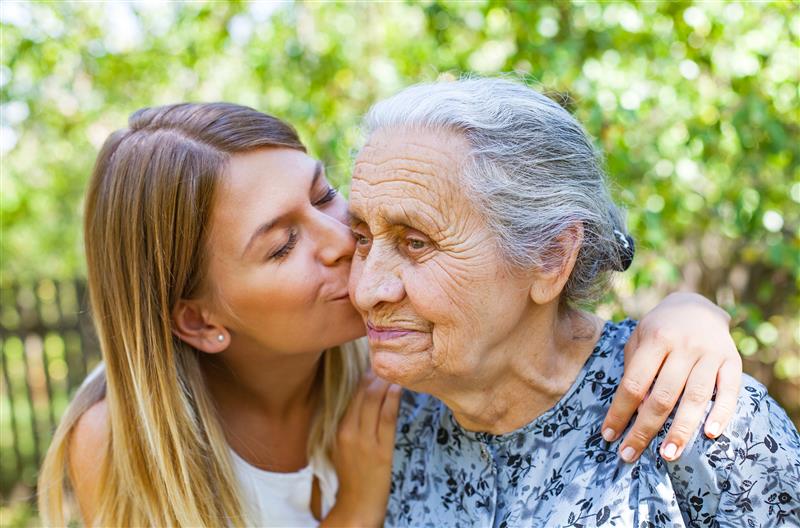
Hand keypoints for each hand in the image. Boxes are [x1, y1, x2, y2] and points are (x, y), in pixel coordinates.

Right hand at [322, 371, 401, 527]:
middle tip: (388, 362)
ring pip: (373, 401)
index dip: (364, 376)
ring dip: (385, 382)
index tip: (375, 363)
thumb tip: (365, 400)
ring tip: (396, 371)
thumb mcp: (344, 446)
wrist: (357, 504)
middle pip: (362, 393)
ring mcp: (364, 440)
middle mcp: (348, 431)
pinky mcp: (380, 450)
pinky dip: (393, 399)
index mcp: (338, 429)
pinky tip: (399, 388)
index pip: (352, 394)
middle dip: (376, 374)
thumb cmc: (353, 475)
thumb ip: (351, 423)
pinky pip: (387, 417)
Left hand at [601, 292, 741, 462]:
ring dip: (681, 430)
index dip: (620, 412)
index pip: (634, 383)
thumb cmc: (659, 329)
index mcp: (655, 340)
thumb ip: (634, 370)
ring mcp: (710, 354)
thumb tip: (636, 409)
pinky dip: (721, 413)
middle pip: (663, 396)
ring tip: (667, 454)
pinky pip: (729, 391)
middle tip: (630, 455)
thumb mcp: (638, 340)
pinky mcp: (733, 361)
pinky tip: (710, 434)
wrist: (696, 305)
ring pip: (696, 397)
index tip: (608, 435)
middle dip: (644, 429)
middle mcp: (683, 346)